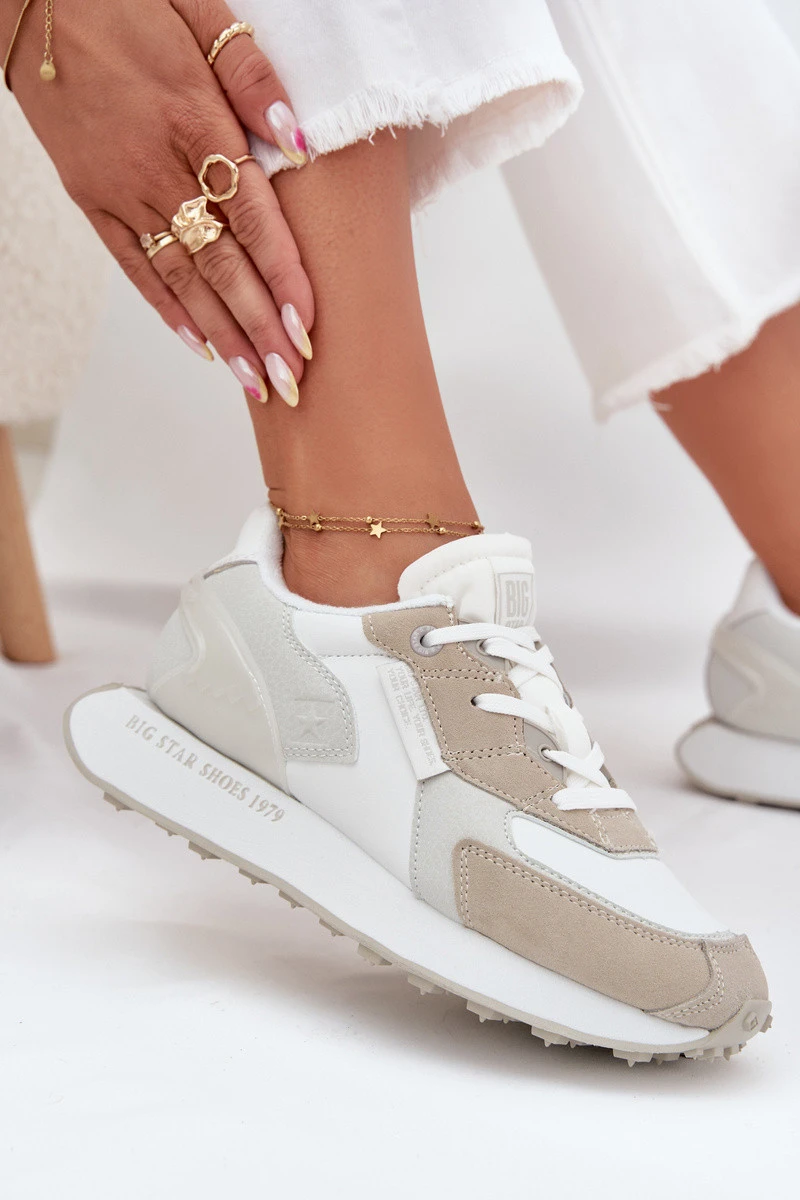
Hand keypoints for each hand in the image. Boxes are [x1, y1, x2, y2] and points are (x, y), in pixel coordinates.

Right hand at [5, 0, 313, 403]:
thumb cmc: (127, 2)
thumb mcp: (199, 13)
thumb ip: (252, 76)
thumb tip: (301, 141)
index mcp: (193, 120)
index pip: (252, 216)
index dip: (282, 276)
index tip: (309, 326)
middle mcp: (156, 166)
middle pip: (220, 262)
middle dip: (259, 326)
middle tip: (291, 378)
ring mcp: (119, 190)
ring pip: (180, 276)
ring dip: (220, 333)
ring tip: (254, 380)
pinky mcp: (90, 200)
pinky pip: (133, 265)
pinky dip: (165, 308)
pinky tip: (198, 344)